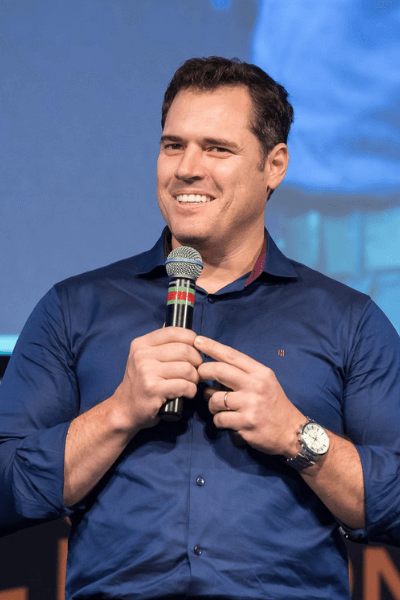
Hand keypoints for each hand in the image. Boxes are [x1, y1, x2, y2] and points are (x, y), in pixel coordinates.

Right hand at [113, 327, 202, 433]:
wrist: (124, 409)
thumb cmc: (140, 383)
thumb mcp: (144, 358)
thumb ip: (159, 343)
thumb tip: (175, 323)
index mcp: (141, 344)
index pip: (175, 332)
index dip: (192, 339)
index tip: (196, 349)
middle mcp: (142, 355)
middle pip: (185, 350)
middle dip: (197, 362)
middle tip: (195, 371)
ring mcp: (146, 372)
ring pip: (187, 369)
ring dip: (195, 378)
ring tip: (190, 383)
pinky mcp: (153, 389)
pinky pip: (184, 385)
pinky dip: (191, 391)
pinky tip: (187, 393)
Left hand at [194, 336, 304, 456]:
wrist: (292, 431)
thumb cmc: (274, 405)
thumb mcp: (264, 382)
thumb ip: (243, 374)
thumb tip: (214, 369)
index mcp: (260, 372)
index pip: (232, 355)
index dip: (213, 347)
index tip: (198, 341)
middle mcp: (256, 385)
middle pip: (219, 371)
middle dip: (203, 372)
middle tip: (198, 376)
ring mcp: (251, 404)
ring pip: (215, 398)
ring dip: (210, 404)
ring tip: (216, 407)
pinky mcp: (246, 422)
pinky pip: (219, 418)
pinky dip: (218, 420)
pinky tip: (225, 420)